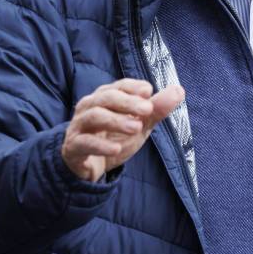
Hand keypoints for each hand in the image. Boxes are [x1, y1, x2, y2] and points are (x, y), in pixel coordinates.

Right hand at [61, 78, 184, 181]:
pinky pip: (84, 142)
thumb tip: (179, 90)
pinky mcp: (73, 147)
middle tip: (147, 110)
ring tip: (136, 128)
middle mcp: (89, 107)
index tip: (149, 92)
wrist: (90, 167)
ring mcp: (79, 126)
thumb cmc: (113, 138)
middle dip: (127, 102)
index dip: (132, 87)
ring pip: (94, 116)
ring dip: (116, 120)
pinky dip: (100, 145)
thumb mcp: (139, 125)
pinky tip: (116, 148)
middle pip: (106, 97)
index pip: (118, 86)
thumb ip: (156, 109)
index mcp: (104, 98)